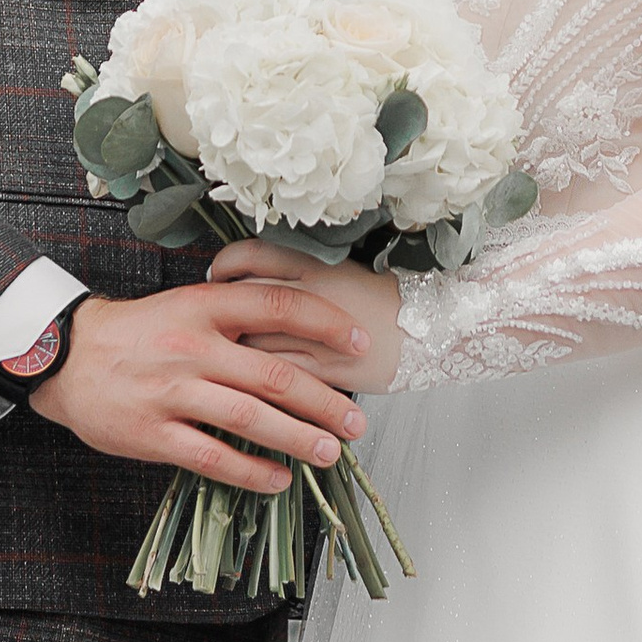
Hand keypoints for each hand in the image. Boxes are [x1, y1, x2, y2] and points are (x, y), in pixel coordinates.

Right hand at [26, 279, 373, 493]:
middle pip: (274, 373)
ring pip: (249, 418)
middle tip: (356, 421)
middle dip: (324, 401)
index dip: (325, 323)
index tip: (360, 342)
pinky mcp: (153, 433)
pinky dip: (250, 472)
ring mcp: (172, 391)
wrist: (68, 356)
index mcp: (205, 304)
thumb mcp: (186, 304)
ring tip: (329, 453)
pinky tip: (276, 481)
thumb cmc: (140, 331)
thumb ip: (235, 318)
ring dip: (297, 439)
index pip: (278, 306)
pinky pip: (212, 457)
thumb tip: (300, 340)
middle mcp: (193, 346)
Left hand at [212, 240, 402, 394]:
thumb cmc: (384, 301)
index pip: (251, 254)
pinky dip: (258, 384)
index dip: (225, 263)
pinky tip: (251, 387)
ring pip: (254, 343)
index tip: (217, 273)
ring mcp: (317, 334)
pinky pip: (279, 379)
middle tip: (212, 322)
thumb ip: (299, 275)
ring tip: (226, 359)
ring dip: (233, 354)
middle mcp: (311, 294)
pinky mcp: (325, 371)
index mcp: (315, 264)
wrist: (429, 330)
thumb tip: (253, 279)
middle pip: (243, 299)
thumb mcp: (341, 272)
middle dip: (219, 313)